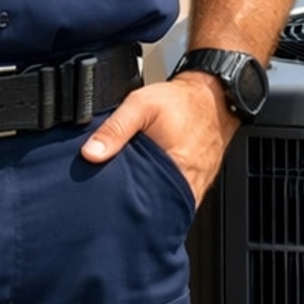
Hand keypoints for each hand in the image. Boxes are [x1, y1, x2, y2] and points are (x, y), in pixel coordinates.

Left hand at [80, 73, 236, 203]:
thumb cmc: (181, 101)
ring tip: (132, 194)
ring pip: (165, 204)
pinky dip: (162, 195)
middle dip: (134, 206)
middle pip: (153, 207)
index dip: (123, 204)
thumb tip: (90, 153)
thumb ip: (115, 128)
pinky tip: (150, 186)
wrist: (213, 96)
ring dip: (149, 201)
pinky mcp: (197, 183)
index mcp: (174, 170)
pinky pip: (176, 198)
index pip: (143, 203)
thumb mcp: (141, 105)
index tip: (107, 201)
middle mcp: (186, 184)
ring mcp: (194, 186)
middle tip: (115, 198)